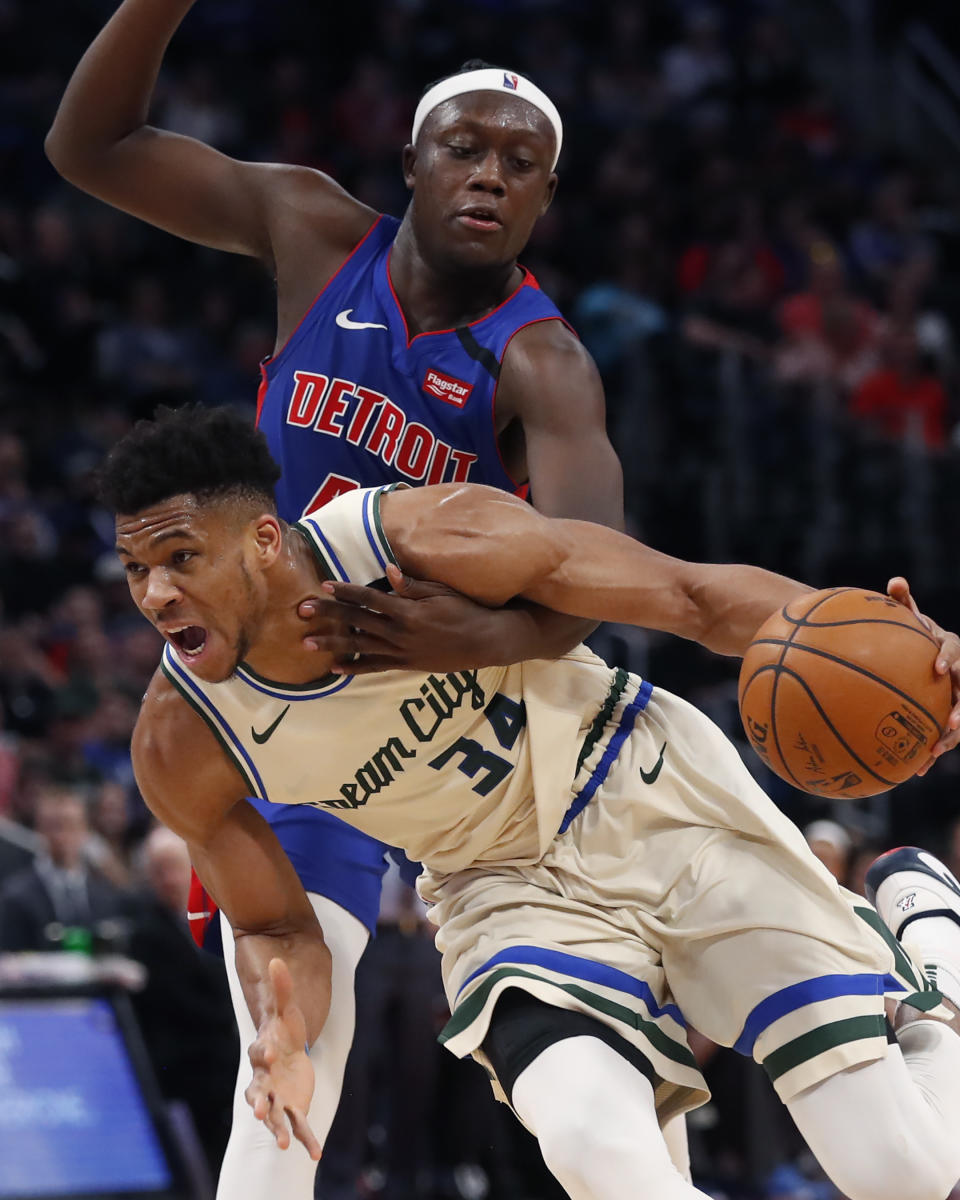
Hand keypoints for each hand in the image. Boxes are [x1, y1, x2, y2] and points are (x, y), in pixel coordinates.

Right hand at [244, 959, 320, 1158]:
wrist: (286, 1053)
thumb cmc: (283, 1031)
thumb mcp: (286, 1011)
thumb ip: (282, 989)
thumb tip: (277, 960)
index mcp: (263, 1053)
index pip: (259, 1053)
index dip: (264, 1052)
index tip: (270, 1052)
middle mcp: (265, 1079)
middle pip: (258, 1092)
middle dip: (260, 1102)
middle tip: (261, 1111)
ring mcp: (278, 1097)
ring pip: (275, 1116)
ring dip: (279, 1128)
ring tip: (284, 1143)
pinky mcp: (293, 1108)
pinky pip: (298, 1125)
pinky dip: (306, 1139)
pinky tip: (315, 1153)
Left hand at [297, 564, 505, 673]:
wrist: (483, 642)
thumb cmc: (464, 610)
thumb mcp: (442, 592)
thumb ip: (413, 585)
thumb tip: (389, 570)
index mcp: (407, 610)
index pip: (369, 598)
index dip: (346, 591)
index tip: (325, 586)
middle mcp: (399, 631)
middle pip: (357, 620)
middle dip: (329, 614)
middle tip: (302, 610)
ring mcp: (401, 650)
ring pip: (359, 646)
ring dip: (332, 644)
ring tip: (307, 643)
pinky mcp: (405, 664)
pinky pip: (375, 666)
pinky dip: (355, 667)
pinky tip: (335, 667)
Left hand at [887, 576, 959, 772]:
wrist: (919, 654)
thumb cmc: (912, 634)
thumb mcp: (908, 617)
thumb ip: (902, 602)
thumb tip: (895, 581)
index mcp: (950, 649)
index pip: (955, 651)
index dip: (950, 658)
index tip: (939, 667)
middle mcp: (958, 675)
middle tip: (953, 723)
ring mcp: (954, 698)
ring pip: (958, 720)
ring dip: (949, 738)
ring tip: (934, 753)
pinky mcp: (944, 716)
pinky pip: (939, 736)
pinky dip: (929, 752)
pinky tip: (913, 771)